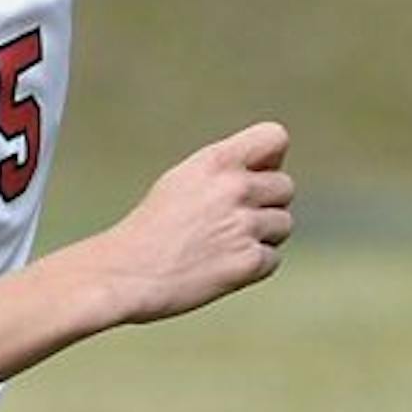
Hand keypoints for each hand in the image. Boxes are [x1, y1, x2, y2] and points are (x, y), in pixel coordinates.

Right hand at [110, 119, 295, 320]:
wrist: (125, 274)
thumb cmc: (152, 229)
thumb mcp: (184, 180)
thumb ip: (227, 170)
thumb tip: (274, 165)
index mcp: (216, 160)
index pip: (275, 136)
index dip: (271, 158)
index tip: (255, 176)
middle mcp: (234, 188)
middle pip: (285, 187)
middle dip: (267, 204)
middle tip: (232, 221)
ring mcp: (244, 225)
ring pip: (283, 224)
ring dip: (263, 236)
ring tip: (224, 244)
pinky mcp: (249, 261)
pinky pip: (273, 259)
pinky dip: (253, 266)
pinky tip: (222, 266)